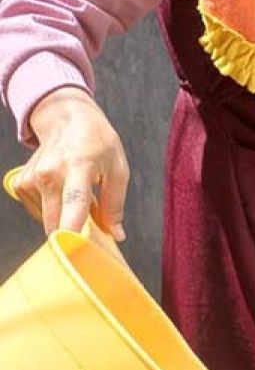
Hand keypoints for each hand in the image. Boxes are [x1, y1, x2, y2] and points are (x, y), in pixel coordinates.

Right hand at [16, 87, 128, 238]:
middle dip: (73, 235)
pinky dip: (53, 209)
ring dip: (64, 218)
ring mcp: (32, 178)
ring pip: (48, 220)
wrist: (66, 119)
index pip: (75, 204)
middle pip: (55, 222)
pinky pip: (39, 211)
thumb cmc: (97, 143)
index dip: (76, 231)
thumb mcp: (118, 168)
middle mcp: (50, 173)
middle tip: (92, 230)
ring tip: (78, 195)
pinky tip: (62, 191)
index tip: (79, 250)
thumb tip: (115, 235)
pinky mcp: (21, 183)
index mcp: (79, 166)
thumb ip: (115, 204)